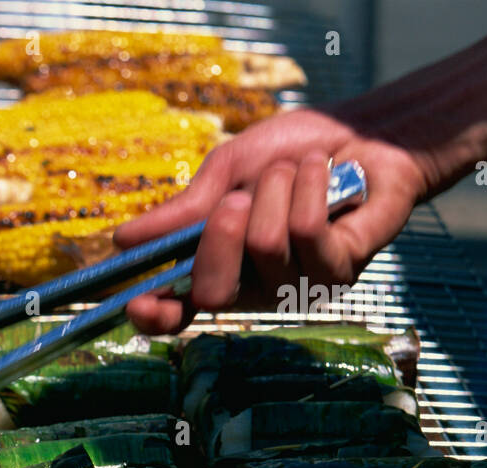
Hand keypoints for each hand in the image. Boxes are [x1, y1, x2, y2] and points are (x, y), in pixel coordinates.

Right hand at [112, 109, 432, 332]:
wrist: (364, 132)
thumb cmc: (292, 153)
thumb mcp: (226, 173)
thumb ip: (183, 211)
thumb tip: (122, 240)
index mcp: (218, 268)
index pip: (178, 313)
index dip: (155, 316)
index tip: (137, 302)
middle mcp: (254, 290)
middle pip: (214, 292)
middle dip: (219, 234)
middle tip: (238, 197)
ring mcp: (297, 288)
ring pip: (264, 245)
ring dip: (275, 189)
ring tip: (297, 172)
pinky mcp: (339, 273)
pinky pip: (305, 230)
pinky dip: (308, 186)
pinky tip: (325, 174)